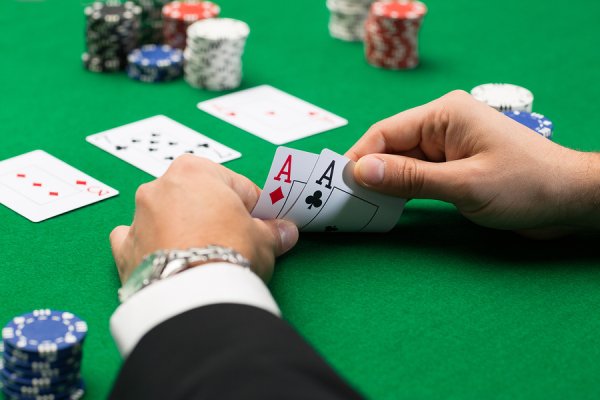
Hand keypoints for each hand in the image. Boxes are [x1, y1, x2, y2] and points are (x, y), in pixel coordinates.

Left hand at [110, 155, 298, 283]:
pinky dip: (150, 247)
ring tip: (203, 256)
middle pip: (198, 198)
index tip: (262, 224)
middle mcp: (161, 186)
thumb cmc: (230, 252)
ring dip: (182, 228)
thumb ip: (273, 231)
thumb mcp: (264, 240)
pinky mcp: (124, 249)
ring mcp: (138, 217)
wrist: (193, 296)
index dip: (254, 208)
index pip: (237, 186)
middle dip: (215, 215)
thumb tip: (285, 232)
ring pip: (166, 216)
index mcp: (195, 171)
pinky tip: (167, 260)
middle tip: (235, 241)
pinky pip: (138, 240)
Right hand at [346, 90, 599, 232]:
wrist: (570, 201)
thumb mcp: (463, 185)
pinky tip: (387, 205)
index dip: (359, 157)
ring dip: (385, 183)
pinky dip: (402, 189)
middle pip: (391, 147)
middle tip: (345, 201)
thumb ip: (410, 178)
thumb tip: (361, 171)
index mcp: (444, 114)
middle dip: (369, 173)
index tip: (339, 185)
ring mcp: (448, 146)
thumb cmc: (525, 186)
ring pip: (402, 163)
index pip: (387, 132)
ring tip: (360, 206)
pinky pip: (417, 174)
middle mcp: (442, 124)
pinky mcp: (453, 165)